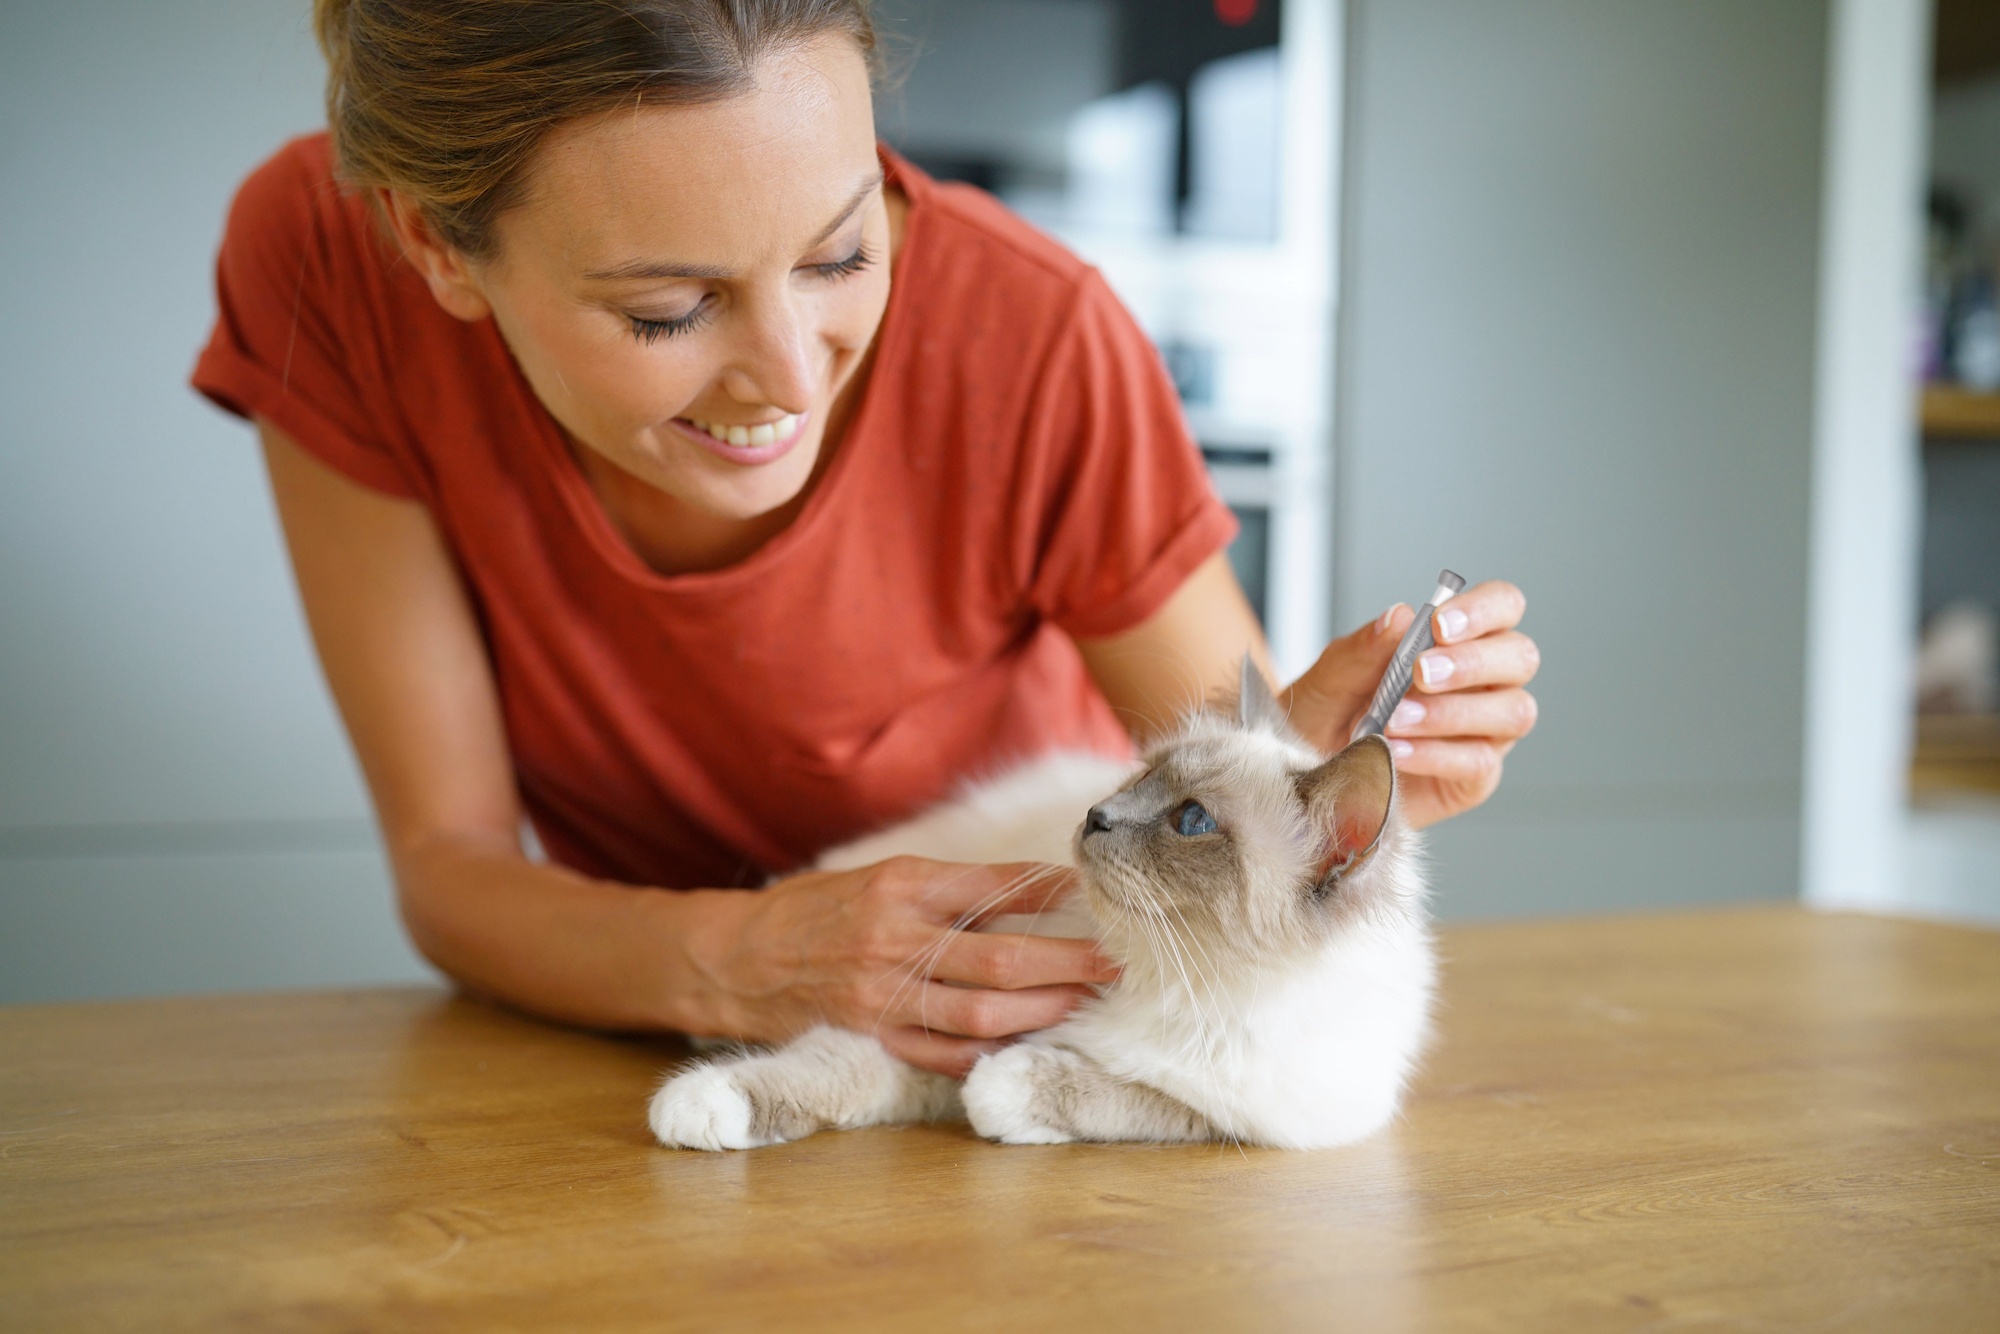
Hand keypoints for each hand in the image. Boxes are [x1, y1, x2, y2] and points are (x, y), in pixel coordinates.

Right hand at [687, 857, 1118, 1076]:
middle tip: (1116, 961)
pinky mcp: (873, 1034)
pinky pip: (942, 1053)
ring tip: (1082, 1002)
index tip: (1092, 892)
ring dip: (1042, 1010)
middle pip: (1003, 957)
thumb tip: (1028, 892)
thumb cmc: (814, 910)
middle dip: (1069, 961)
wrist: (734, 957)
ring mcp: (885, 993)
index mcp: (901, 885)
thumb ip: (946, 888)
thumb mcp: (877, 876)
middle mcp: (896, 938)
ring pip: (982, 1012)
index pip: (994, 887)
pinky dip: (988, 1052)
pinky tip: (1023, 1044)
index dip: (1051, 891)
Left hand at [1281, 581, 1538, 827]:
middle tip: (1420, 672)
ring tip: (1395, 719)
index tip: (1439, 624)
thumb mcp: (1328, 680)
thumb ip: (1363, 650)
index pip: (1502, 606)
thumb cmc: (1326, 719)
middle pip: (1520, 656)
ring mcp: (1485, 731)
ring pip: (1513, 711)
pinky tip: (1396, 751)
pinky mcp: (1475, 777)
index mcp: (1458, 642)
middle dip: (1472, 661)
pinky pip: (1479, 762)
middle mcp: (1483, 683)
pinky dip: (1436, 754)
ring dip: (1453, 711)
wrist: (1308, 776)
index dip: (1483, 609)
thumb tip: (1399, 616)